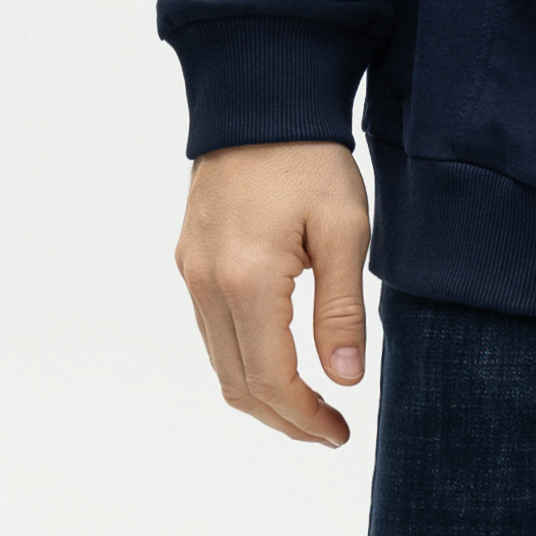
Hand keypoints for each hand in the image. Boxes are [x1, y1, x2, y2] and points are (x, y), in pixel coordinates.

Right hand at [177, 140, 370, 443]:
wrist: (259, 101)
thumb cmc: (310, 159)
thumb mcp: (345, 231)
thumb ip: (342, 311)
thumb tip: (345, 379)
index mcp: (247, 281)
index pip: (271, 378)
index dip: (305, 417)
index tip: (339, 434)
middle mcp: (207, 284)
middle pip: (237, 384)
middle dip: (283, 419)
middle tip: (328, 433)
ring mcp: (192, 273)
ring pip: (219, 363)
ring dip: (261, 396)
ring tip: (309, 408)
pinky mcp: (190, 261)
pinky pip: (211, 332)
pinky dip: (242, 363)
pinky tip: (279, 363)